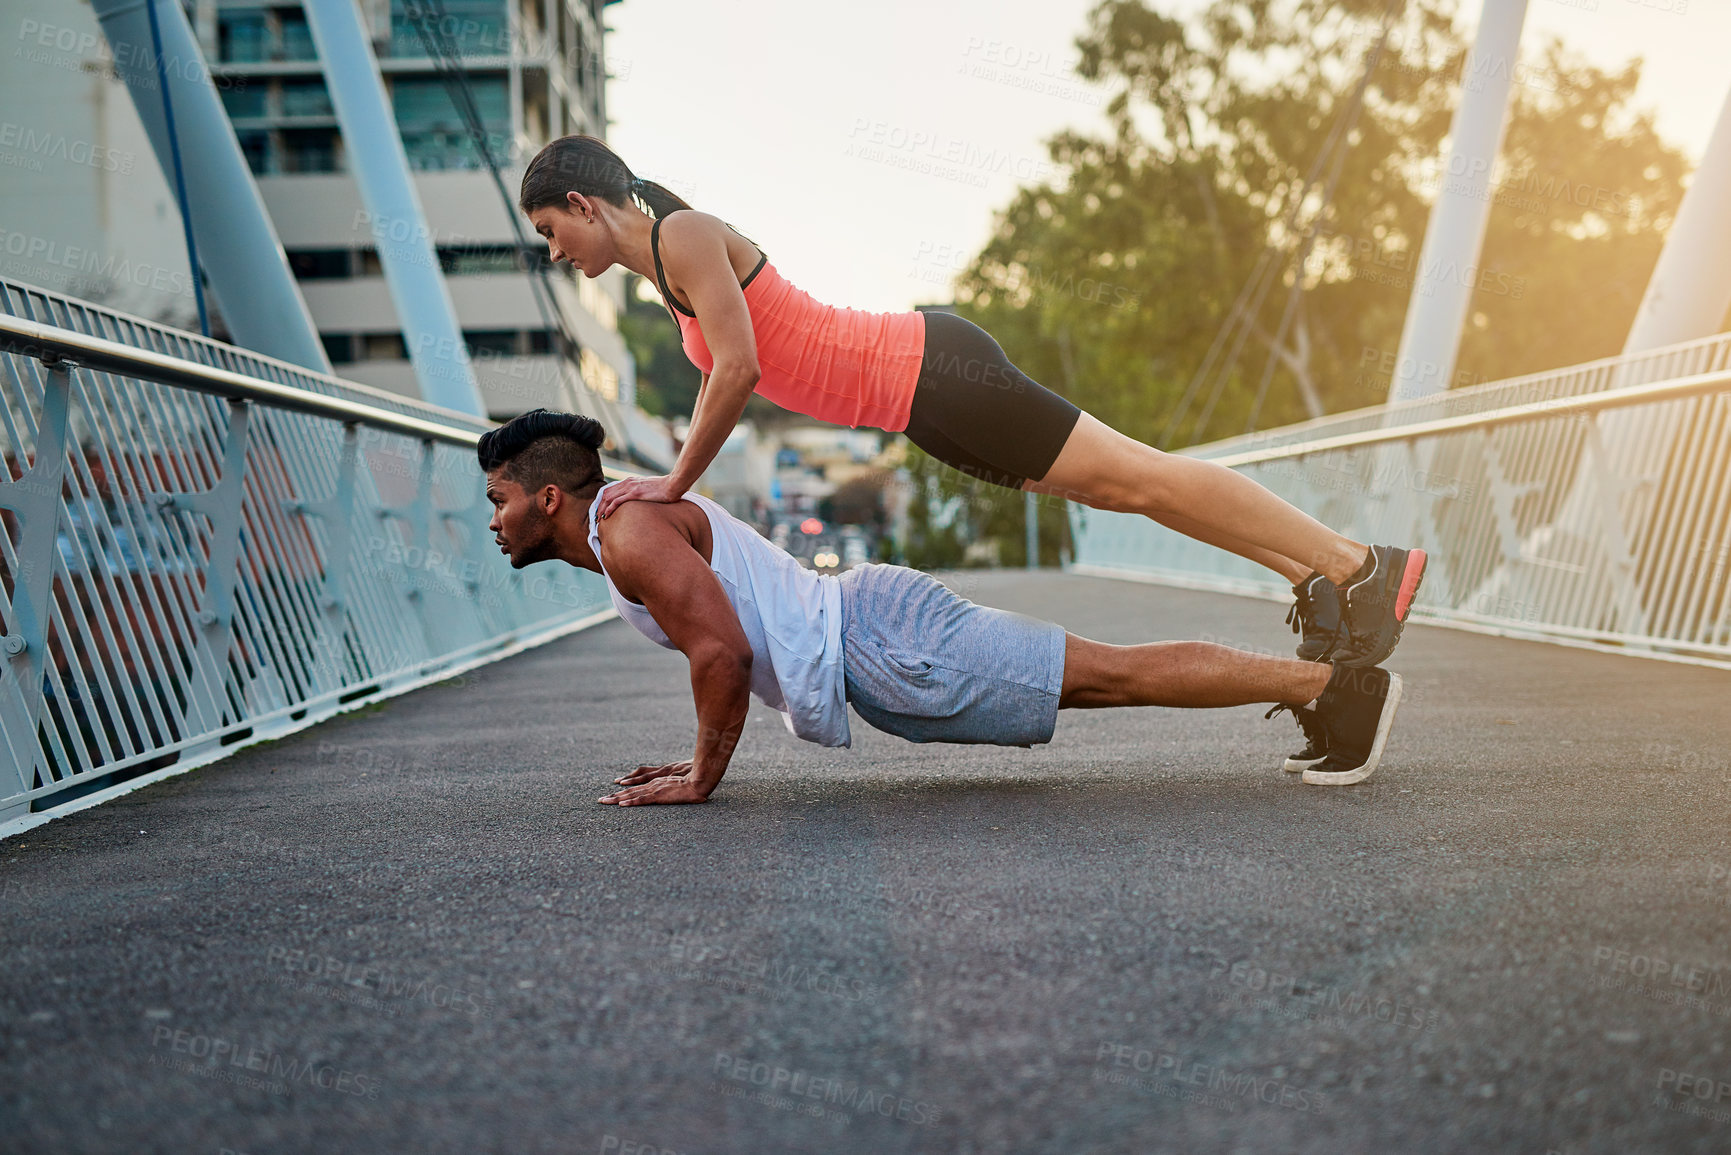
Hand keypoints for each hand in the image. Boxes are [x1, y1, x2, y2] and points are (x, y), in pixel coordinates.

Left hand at [596, 475, 685, 520]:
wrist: (674, 484)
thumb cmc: (666, 488)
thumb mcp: (650, 489)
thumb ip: (643, 492)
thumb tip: (643, 500)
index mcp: (631, 481)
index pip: (611, 490)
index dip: (603, 501)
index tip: (601, 511)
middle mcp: (628, 482)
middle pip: (606, 494)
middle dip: (599, 506)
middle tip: (596, 518)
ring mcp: (631, 488)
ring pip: (608, 498)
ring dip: (601, 509)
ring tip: (598, 520)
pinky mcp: (635, 494)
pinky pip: (616, 502)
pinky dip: (609, 509)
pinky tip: (606, 516)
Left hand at [598, 762, 713, 805]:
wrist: (700, 781)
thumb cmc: (693, 785)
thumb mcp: (679, 788)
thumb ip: (672, 791)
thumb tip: (671, 796)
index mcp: (656, 784)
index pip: (636, 789)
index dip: (623, 794)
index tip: (612, 797)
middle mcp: (652, 785)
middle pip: (629, 791)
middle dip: (613, 796)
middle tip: (600, 800)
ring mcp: (655, 790)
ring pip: (631, 795)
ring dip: (616, 799)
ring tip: (604, 802)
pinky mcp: (659, 795)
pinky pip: (642, 800)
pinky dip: (631, 802)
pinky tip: (621, 805)